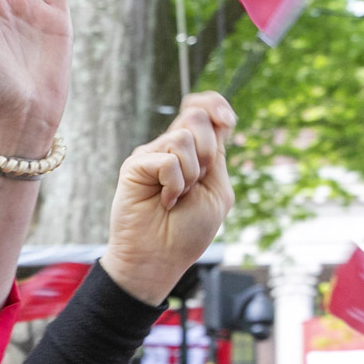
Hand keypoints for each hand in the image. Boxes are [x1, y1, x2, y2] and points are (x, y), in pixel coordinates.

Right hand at [97, 93, 235, 305]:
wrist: (160, 258)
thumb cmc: (188, 232)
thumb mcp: (217, 190)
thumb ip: (217, 155)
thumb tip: (218, 119)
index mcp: (196, 153)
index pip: (204, 111)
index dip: (216, 105)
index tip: (227, 118)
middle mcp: (172, 149)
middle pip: (195, 117)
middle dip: (207, 150)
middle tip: (198, 180)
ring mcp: (153, 155)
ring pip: (183, 137)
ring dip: (190, 174)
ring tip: (178, 197)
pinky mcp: (135, 165)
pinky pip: (167, 160)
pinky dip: (174, 185)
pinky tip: (164, 202)